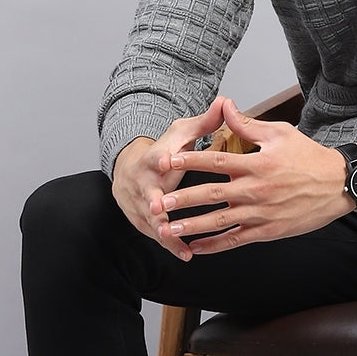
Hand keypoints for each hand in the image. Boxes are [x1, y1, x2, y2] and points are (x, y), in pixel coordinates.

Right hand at [111, 95, 225, 261]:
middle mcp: (142, 183)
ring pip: (150, 219)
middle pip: (146, 192)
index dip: (160, 159)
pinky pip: (158, 235)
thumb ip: (205, 122)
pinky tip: (186, 253)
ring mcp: (140, 204)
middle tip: (158, 208)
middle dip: (152, 201)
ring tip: (175, 239)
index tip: (165, 161)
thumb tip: (225, 102)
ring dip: (162, 229)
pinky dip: (171, 244)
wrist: (131, 170)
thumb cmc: (165, 151)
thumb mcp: (181, 134)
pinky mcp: (144, 222)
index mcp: (153, 159)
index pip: (154, 156)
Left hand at [162, 97, 352, 253]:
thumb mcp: (280, 133)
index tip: (166, 161)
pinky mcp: (267, 230)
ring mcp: (261, 212)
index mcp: (256, 163)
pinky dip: (215, 245)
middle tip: (157, 203)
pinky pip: (236, 239)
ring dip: (192, 225)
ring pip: (219, 221)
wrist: (338, 184)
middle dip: (181, 199)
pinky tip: (196, 247)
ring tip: (169, 229)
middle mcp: (255, 189)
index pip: (215, 161)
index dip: (189, 161)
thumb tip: (226, 105)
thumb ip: (248, 124)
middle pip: (210, 194)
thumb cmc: (309, 156)